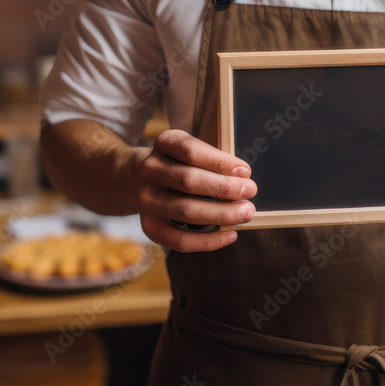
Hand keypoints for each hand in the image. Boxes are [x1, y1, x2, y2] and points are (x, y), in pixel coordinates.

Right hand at [132, 129, 255, 251]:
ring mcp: (146, 200)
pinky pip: (179, 240)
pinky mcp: (149, 226)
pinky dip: (208, 241)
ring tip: (246, 212)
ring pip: (185, 210)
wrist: (133, 177)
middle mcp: (150, 170)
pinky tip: (231, 234)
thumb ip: (212, 158)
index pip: (191, 151)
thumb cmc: (177, 161)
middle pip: (188, 181)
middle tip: (251, 190)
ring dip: (220, 213)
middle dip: (223, 188)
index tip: (245, 171)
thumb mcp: (188, 147)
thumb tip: (242, 178)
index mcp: (164, 144)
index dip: (219, 162)